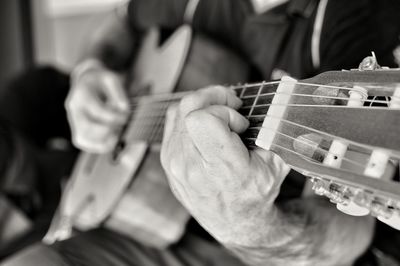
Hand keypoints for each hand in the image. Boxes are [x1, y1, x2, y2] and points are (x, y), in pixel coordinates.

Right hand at [65, 60, 128, 152]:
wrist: (84, 81)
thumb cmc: (100, 80)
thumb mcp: (112, 78)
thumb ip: (119, 94)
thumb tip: (124, 111)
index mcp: (82, 93)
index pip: (97, 109)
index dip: (114, 117)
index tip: (126, 117)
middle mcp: (74, 108)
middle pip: (87, 126)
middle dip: (107, 131)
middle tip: (121, 128)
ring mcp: (73, 120)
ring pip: (82, 138)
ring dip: (102, 142)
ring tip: (117, 137)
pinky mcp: (76, 128)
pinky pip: (82, 142)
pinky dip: (96, 146)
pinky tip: (110, 142)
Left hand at [161, 86, 289, 245]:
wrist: (235, 222)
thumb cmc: (256, 194)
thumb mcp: (275, 164)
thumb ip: (274, 132)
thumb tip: (277, 101)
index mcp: (220, 168)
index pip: (202, 119)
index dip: (224, 110)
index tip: (240, 123)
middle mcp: (190, 166)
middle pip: (189, 108)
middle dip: (213, 97)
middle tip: (232, 105)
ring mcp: (174, 163)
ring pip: (179, 111)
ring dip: (203, 105)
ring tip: (221, 116)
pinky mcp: (167, 161)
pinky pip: (173, 123)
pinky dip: (190, 116)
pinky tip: (207, 125)